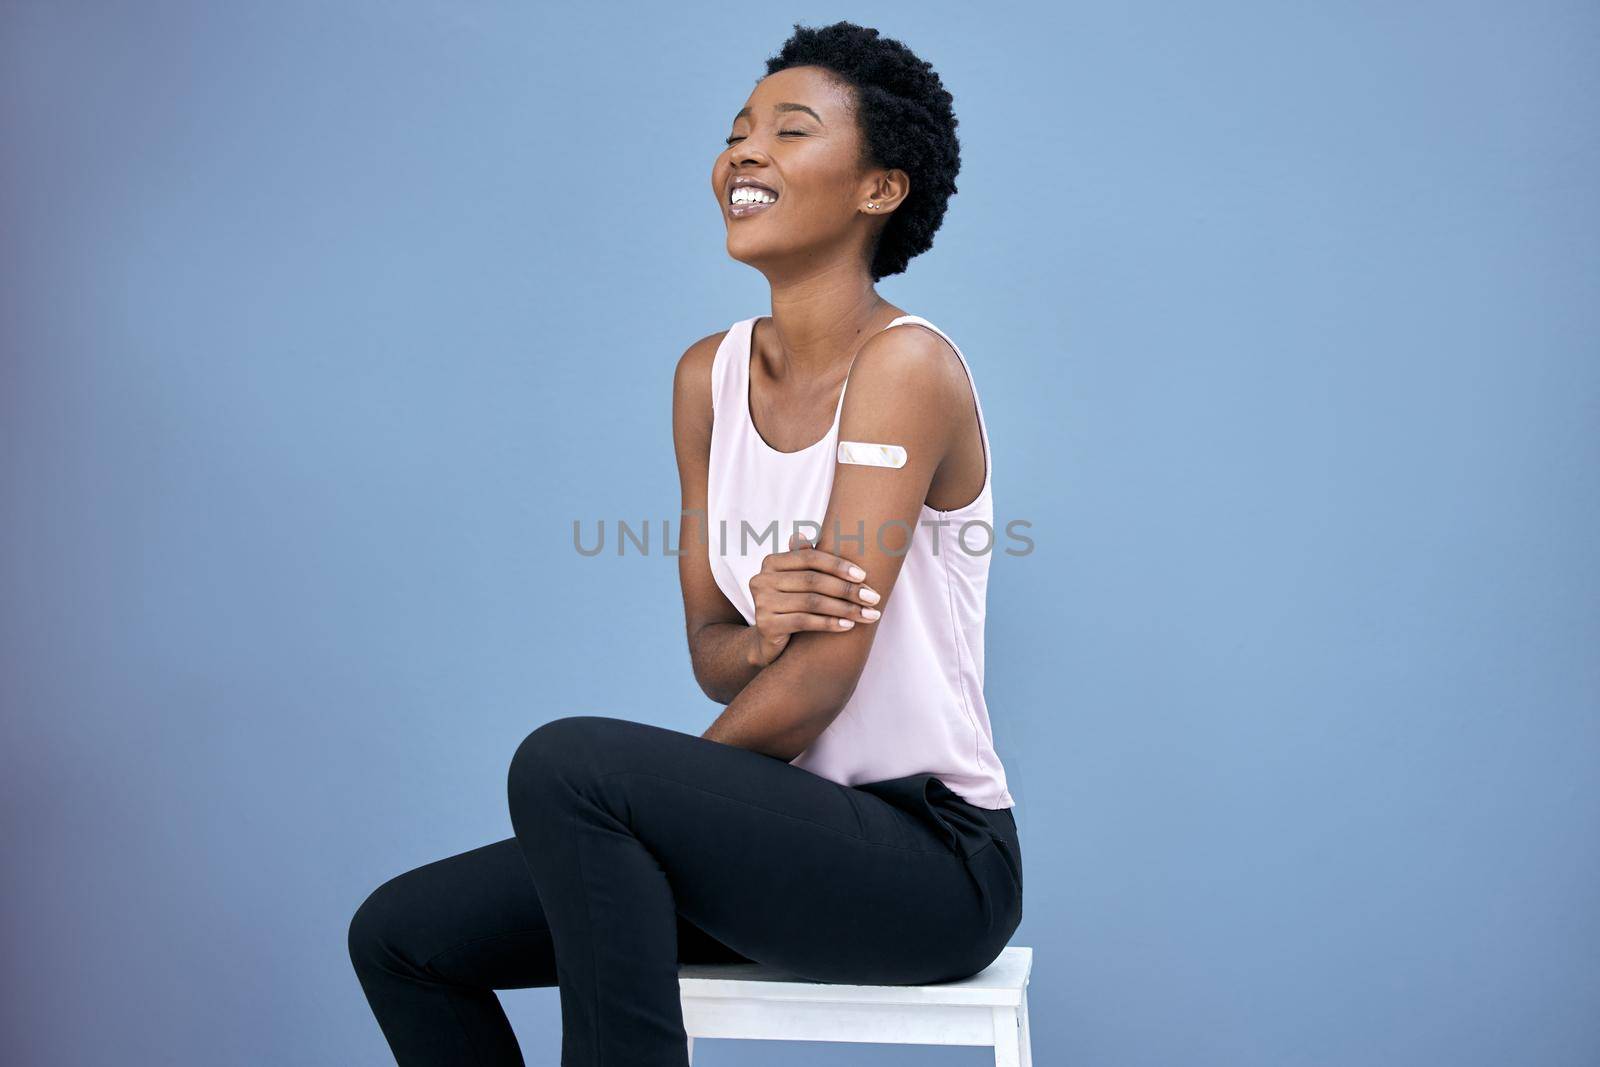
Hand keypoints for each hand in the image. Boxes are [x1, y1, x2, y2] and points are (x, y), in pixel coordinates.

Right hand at [747, 531, 881, 666]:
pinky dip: (830, 623)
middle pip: (813, 581)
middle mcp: (762, 579)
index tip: (863, 576)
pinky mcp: (766, 625)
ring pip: (812, 602)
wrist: (770, 640)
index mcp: (771, 562)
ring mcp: (762, 603)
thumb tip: (802, 534)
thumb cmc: (791, 605)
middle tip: (873, 598)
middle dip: (847, 590)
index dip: (837, 565)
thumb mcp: (798, 581)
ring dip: (845, 608)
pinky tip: (849, 625)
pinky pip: (805, 621)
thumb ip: (803, 560)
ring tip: (868, 614)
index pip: (809, 558)